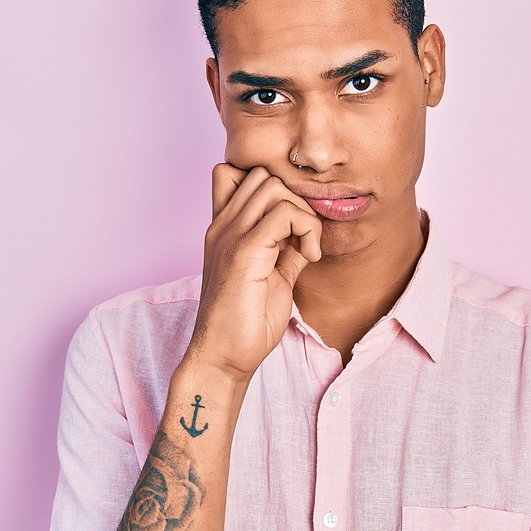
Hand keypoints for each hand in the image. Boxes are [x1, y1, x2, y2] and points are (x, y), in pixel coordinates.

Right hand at [186, 164, 322, 382]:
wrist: (222, 357)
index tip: (291, 226)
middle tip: (303, 238)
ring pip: (273, 185)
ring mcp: (229, 235)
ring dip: (302, 213)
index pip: (237, 173)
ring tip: (305, 249)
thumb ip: (285, 250)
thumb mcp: (271, 276)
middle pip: (262, 174)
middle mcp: (222, 226)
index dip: (273, 189)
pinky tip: (308, 257)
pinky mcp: (243, 251)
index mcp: (224, 229)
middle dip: (294, 199)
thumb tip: (305, 234)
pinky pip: (283, 213)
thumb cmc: (244, 324)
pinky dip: (306, 229)